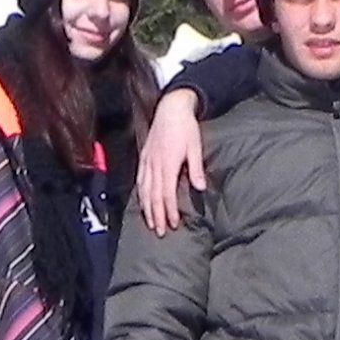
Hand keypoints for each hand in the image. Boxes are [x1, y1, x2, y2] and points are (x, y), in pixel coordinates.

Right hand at [135, 91, 208, 233]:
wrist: (171, 108)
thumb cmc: (186, 127)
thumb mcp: (195, 147)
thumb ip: (195, 168)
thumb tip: (199, 188)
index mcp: (168, 163)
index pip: (166, 193)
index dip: (169, 210)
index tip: (174, 223)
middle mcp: (154, 165)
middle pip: (153, 196)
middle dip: (157, 215)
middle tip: (161, 232)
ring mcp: (147, 161)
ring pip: (144, 190)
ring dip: (147, 209)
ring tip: (151, 223)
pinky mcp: (144, 158)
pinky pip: (139, 180)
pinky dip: (140, 195)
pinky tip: (142, 203)